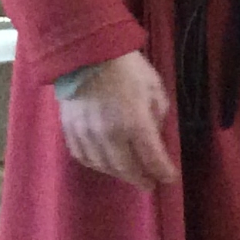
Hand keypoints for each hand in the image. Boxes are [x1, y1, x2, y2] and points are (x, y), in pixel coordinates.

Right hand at [58, 50, 177, 189]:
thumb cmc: (129, 69)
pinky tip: (105, 164)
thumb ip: (157, 116)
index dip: (162, 171)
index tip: (169, 179)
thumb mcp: (155, 88)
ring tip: (131, 175)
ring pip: (103, 166)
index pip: (152, 157)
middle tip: (150, 185)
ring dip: (119, 174)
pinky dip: (96, 165)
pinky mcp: (70, 132)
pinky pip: (83, 157)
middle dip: (141, 179)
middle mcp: (109, 134)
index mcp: (135, 122)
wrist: (87, 55)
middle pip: (126, 168)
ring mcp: (87, 135)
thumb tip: (154, 137)